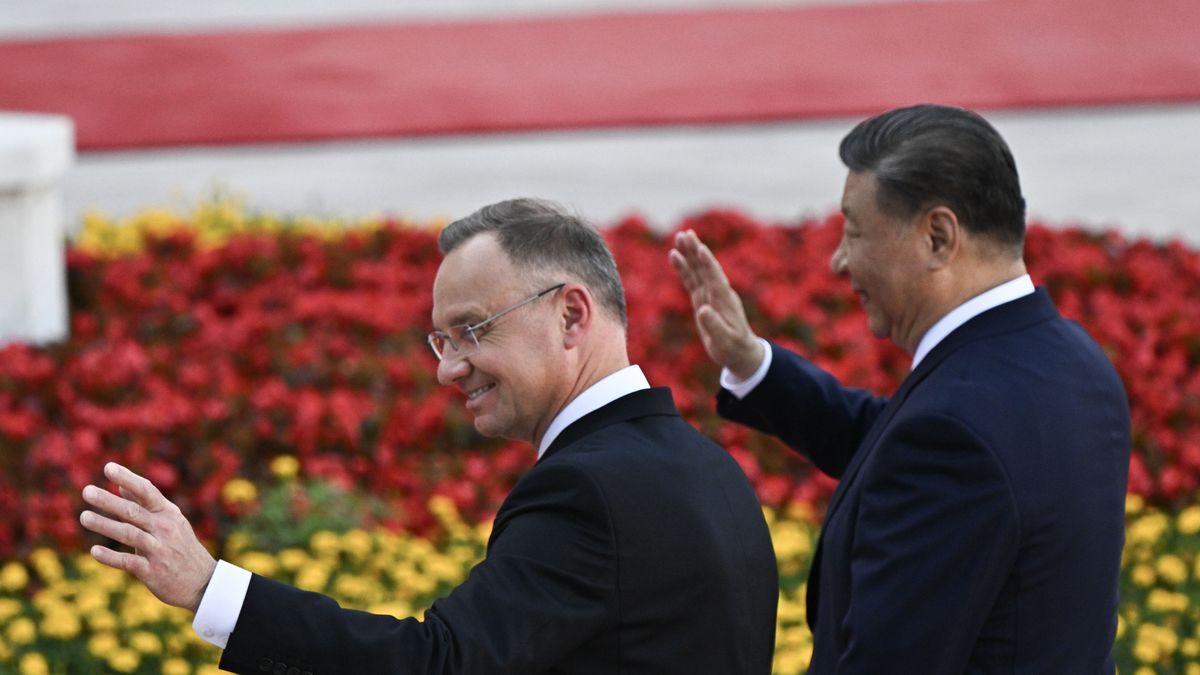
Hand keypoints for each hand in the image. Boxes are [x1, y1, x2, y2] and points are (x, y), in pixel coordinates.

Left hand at [80, 462, 216, 612]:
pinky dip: (111, 557)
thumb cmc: (180, 547)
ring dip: (105, 525)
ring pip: (129, 534)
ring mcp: (159, 550)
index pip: (147, 491)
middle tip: (87, 491)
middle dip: (109, 501)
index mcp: (169, 513)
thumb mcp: (169, 521)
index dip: (128, 478)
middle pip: (133, 511)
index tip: (108, 467)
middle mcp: (165, 528)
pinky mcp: (153, 571)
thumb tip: (121, 485)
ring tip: (83, 517)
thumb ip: (144, 504)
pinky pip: (129, 562)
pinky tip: (94, 551)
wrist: (201, 581)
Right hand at [668, 229, 764, 379]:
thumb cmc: (733, 348)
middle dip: (696, 251)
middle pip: (705, 268)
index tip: (702, 248)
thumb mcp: (724, 341)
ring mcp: (710, 294)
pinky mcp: (702, 299)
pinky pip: (691, 280)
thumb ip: (715, 326)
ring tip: (679, 237)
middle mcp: (718, 293)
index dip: (708, 264)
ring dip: (689, 254)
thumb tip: (703, 310)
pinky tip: (675, 256)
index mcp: (724, 301)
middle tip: (686, 234)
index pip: (716, 278)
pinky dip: (684, 268)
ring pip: (697, 270)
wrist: (739, 352)